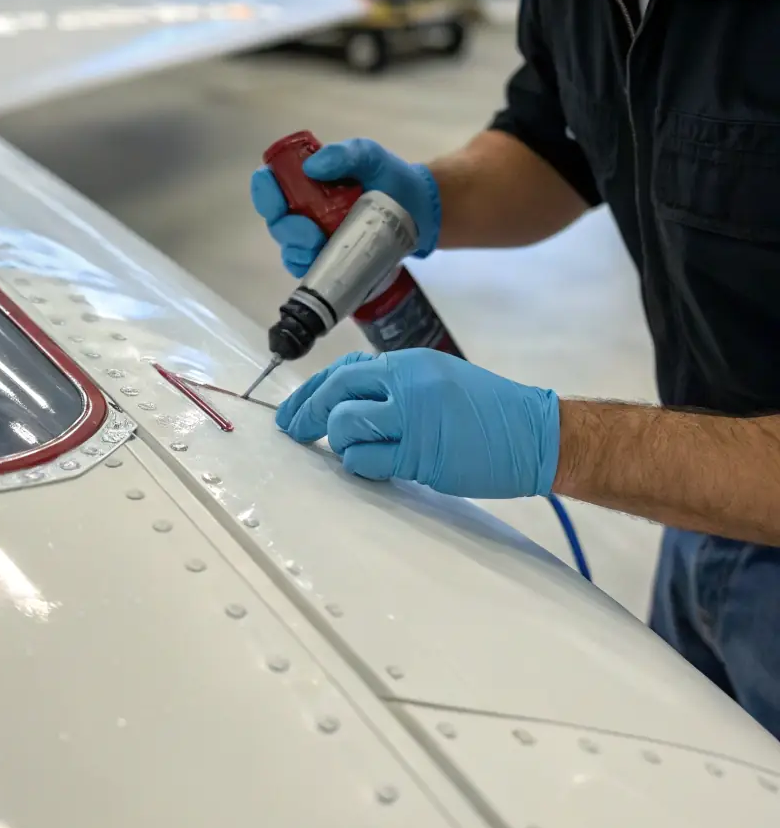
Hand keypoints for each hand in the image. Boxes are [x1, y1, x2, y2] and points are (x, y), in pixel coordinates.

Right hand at [250, 138, 441, 277]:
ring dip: (298, 249)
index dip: (264, 190)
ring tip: (321, 246)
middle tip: (310, 231)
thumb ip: (344, 154)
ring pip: (289, 247)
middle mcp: (302, 209)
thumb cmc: (389, 178)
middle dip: (286, 227)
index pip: (269, 183)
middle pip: (276, 220)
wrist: (420, 211)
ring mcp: (314, 237)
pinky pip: (306, 269)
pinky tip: (324, 262)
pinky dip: (309, 268)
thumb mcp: (369, 157)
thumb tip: (313, 168)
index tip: (276, 196)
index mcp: (305, 181)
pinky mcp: (328, 261)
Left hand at [276, 349, 559, 499]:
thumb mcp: (438, 379)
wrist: (535, 433)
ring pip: (345, 425)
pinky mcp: (421, 454)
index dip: (312, 389)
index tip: (293, 409)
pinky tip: (370, 465)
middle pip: (335, 391)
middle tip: (294, 431)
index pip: (344, 369)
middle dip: (306, 413)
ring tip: (352, 449)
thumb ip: (394, 386)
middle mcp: (407, 383)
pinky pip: (368, 460)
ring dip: (339, 441)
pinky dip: (360, 464)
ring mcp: (413, 418)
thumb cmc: (488, 411)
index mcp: (409, 363)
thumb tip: (345, 400)